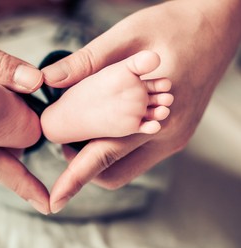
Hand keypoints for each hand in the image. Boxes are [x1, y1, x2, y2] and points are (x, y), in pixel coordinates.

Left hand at [42, 0, 240, 212]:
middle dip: (84, 168)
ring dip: (101, 159)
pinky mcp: (178, 133)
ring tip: (84, 132)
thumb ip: (88, 61)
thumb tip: (49, 80)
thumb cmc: (175, 25)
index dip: (75, 180)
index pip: (105, 157)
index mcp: (155, 116)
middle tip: (66, 141)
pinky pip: (141, 154)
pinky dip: (118, 149)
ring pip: (128, 167)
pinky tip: (107, 126)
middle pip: (115, 173)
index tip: (54, 201)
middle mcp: (168, 136)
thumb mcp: (128, 36)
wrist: (220, 24)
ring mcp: (175, 137)